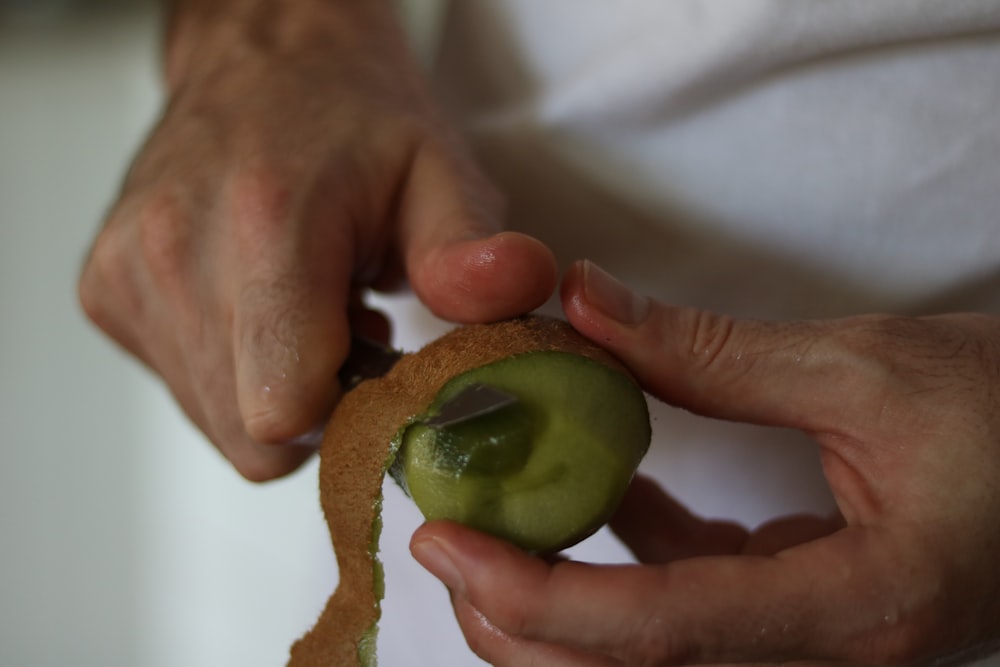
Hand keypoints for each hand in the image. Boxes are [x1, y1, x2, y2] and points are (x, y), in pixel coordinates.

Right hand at [78, 0, 556, 480]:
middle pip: (251, 433)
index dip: (347, 418)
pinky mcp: (106, 292)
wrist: (262, 61)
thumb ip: (471, 247)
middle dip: (317, 408)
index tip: (381, 371)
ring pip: (215, 420)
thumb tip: (519, 286)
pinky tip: (265, 305)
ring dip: (275, 388)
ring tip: (311, 310)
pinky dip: (234, 368)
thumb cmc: (355, 119)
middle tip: (354, 334)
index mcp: (265, 226)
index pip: (282, 410)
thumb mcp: (439, 171)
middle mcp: (174, 254)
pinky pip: (185, 387)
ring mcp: (128, 275)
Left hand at [411, 259, 999, 664]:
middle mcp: (829, 653)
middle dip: (521, 619)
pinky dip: (634, 553)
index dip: (537, 595)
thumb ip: (709, 350)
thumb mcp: (864, 367)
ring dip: (562, 592)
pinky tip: (611, 487)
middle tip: (446, 539)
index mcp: (855, 610)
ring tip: (496, 518)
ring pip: (654, 650)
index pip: (660, 630)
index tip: (445, 543)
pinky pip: (694, 603)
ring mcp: (817, 641)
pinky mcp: (808, 607)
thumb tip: (583, 306)